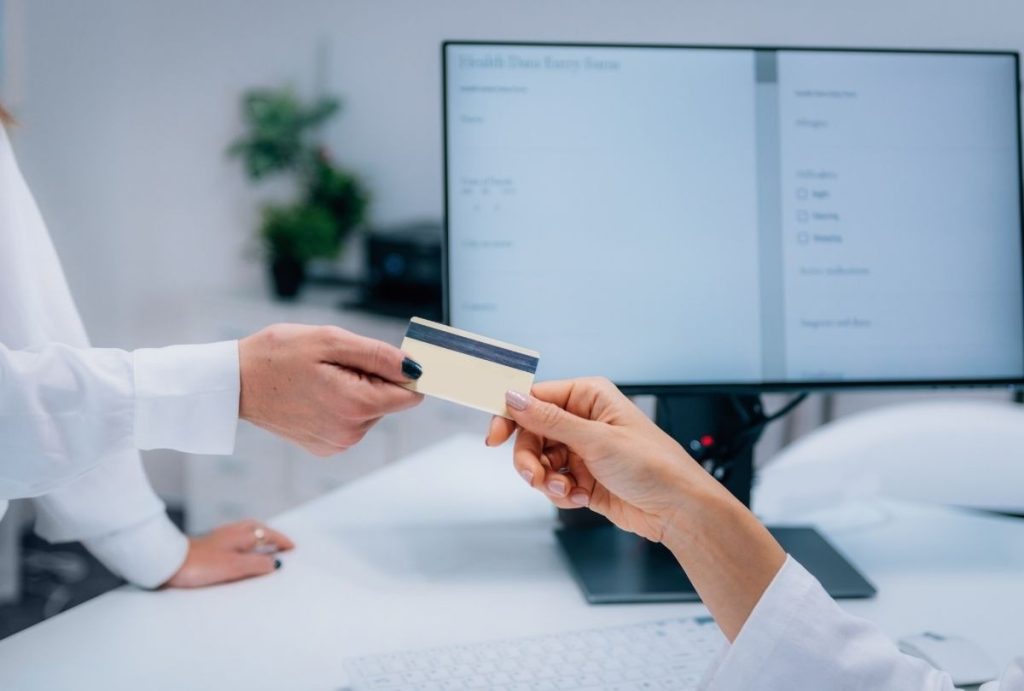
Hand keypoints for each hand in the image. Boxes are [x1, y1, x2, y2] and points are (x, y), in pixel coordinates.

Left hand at [163, 519, 294, 587]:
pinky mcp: (206, 546)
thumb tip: (275, 563)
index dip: (280, 541)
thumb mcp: (234, 567)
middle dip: (269, 534)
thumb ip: (257, 564)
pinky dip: (241, 543)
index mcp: (240, 535)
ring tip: (261, 545)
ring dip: (255, 536)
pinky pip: (231, 540)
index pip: (267, 535)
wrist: (167, 563)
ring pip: (243, 532)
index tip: (291, 547)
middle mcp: (230, 533)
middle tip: (279, 543)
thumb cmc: (199, 565)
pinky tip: (235, 551)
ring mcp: (217, 538)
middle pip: (256, 528)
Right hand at [239, 324, 423, 455]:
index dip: (402, 373)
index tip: (383, 359)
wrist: (234, 382)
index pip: (410, 395)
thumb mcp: (330, 341)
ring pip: (371, 411)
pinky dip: (341, 405)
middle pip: (389, 401)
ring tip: (320, 378)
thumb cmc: (278, 354)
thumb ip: (378, 355)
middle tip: (334, 365)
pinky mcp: (325, 447)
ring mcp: (338, 443)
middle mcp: (351, 432)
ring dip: (355, 391)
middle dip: (371, 379)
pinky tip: (314, 394)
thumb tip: (415, 369)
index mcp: (356, 405)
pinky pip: (351, 422)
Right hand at [486, 377, 712, 542]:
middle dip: (531, 459)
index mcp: (589, 397)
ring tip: (568, 491)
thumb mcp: (597, 440)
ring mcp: (583, 450)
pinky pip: (553, 482)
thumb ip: (550, 420)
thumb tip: (514, 398)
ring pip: (539, 461)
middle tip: (536, 477)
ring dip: (547, 480)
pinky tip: (582, 497)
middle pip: (531, 434)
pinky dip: (561, 493)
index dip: (511, 417)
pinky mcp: (583, 477)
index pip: (535, 398)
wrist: (677, 510)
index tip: (494, 437)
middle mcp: (584, 420)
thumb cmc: (655, 466)